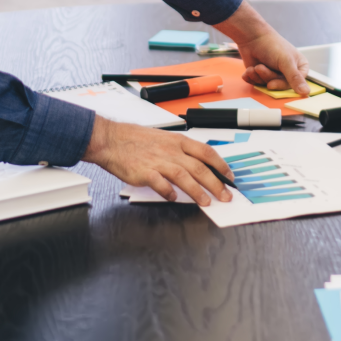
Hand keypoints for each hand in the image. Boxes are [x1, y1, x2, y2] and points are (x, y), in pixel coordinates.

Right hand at [81, 115, 233, 204]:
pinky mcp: (144, 172)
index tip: (229, 177)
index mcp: (178, 141)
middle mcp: (171, 151)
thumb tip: (197, 164)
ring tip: (206, 202)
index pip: (207, 152)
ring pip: (184, 176)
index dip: (221, 166)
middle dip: (216, 184)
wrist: (110, 139)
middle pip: (200, 168)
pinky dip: (168, 192)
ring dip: (197, 191)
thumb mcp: (163, 138)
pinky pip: (160, 184)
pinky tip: (174, 198)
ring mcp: (158, 161)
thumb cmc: (135, 139)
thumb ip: (180, 151)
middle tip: (225, 196)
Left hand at [213, 1, 309, 93]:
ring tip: (256, 66)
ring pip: (267, 85)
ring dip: (258, 76)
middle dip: (267, 76)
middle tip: (260, 67)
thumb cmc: (272, 45)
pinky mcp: (262, 75)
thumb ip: (295, 78)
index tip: (271, 84)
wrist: (252, 37)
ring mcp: (274, 74)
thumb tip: (306, 92)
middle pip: (279, 85)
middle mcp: (288, 72)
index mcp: (300, 67)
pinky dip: (251, 77)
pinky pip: (257, 84)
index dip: (281, 84)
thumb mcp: (286, 61)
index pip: (294, 85)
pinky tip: (250, 69)